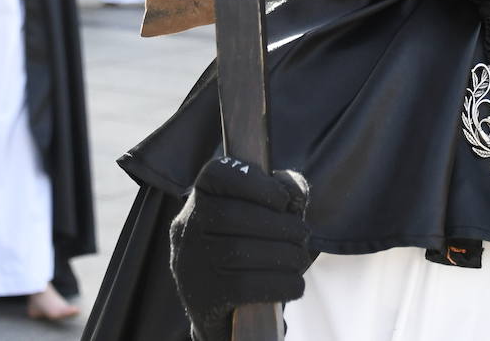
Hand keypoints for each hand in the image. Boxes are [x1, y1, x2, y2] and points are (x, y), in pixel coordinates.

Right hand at [169, 157, 309, 340]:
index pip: (217, 174)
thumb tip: (294, 192)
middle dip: (279, 224)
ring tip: (298, 258)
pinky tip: (293, 284)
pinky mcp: (204, 299)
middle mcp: (187, 230)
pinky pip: (246, 286)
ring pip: (239, 251)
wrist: (225, 315)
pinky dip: (280, 283)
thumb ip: (283, 192)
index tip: (282, 199)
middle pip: (232, 215)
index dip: (254, 181)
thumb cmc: (251, 251)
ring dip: (283, 254)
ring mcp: (191, 266)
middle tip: (302, 233)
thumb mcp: (262, 215)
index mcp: (200, 199)